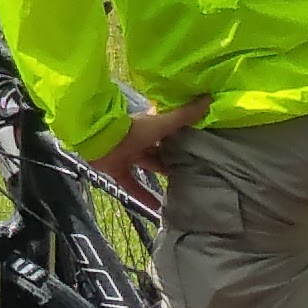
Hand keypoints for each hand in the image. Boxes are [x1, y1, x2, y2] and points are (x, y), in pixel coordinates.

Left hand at [89, 97, 203, 198]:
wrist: (99, 139)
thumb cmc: (133, 130)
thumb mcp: (161, 124)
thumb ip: (183, 116)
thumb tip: (209, 99)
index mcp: (150, 126)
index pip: (169, 128)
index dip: (181, 134)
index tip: (198, 141)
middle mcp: (140, 139)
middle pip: (160, 149)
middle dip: (173, 156)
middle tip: (194, 167)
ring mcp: (128, 154)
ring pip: (148, 165)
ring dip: (160, 174)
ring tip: (181, 186)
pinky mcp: (117, 169)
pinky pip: (133, 184)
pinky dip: (143, 195)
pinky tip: (157, 208)